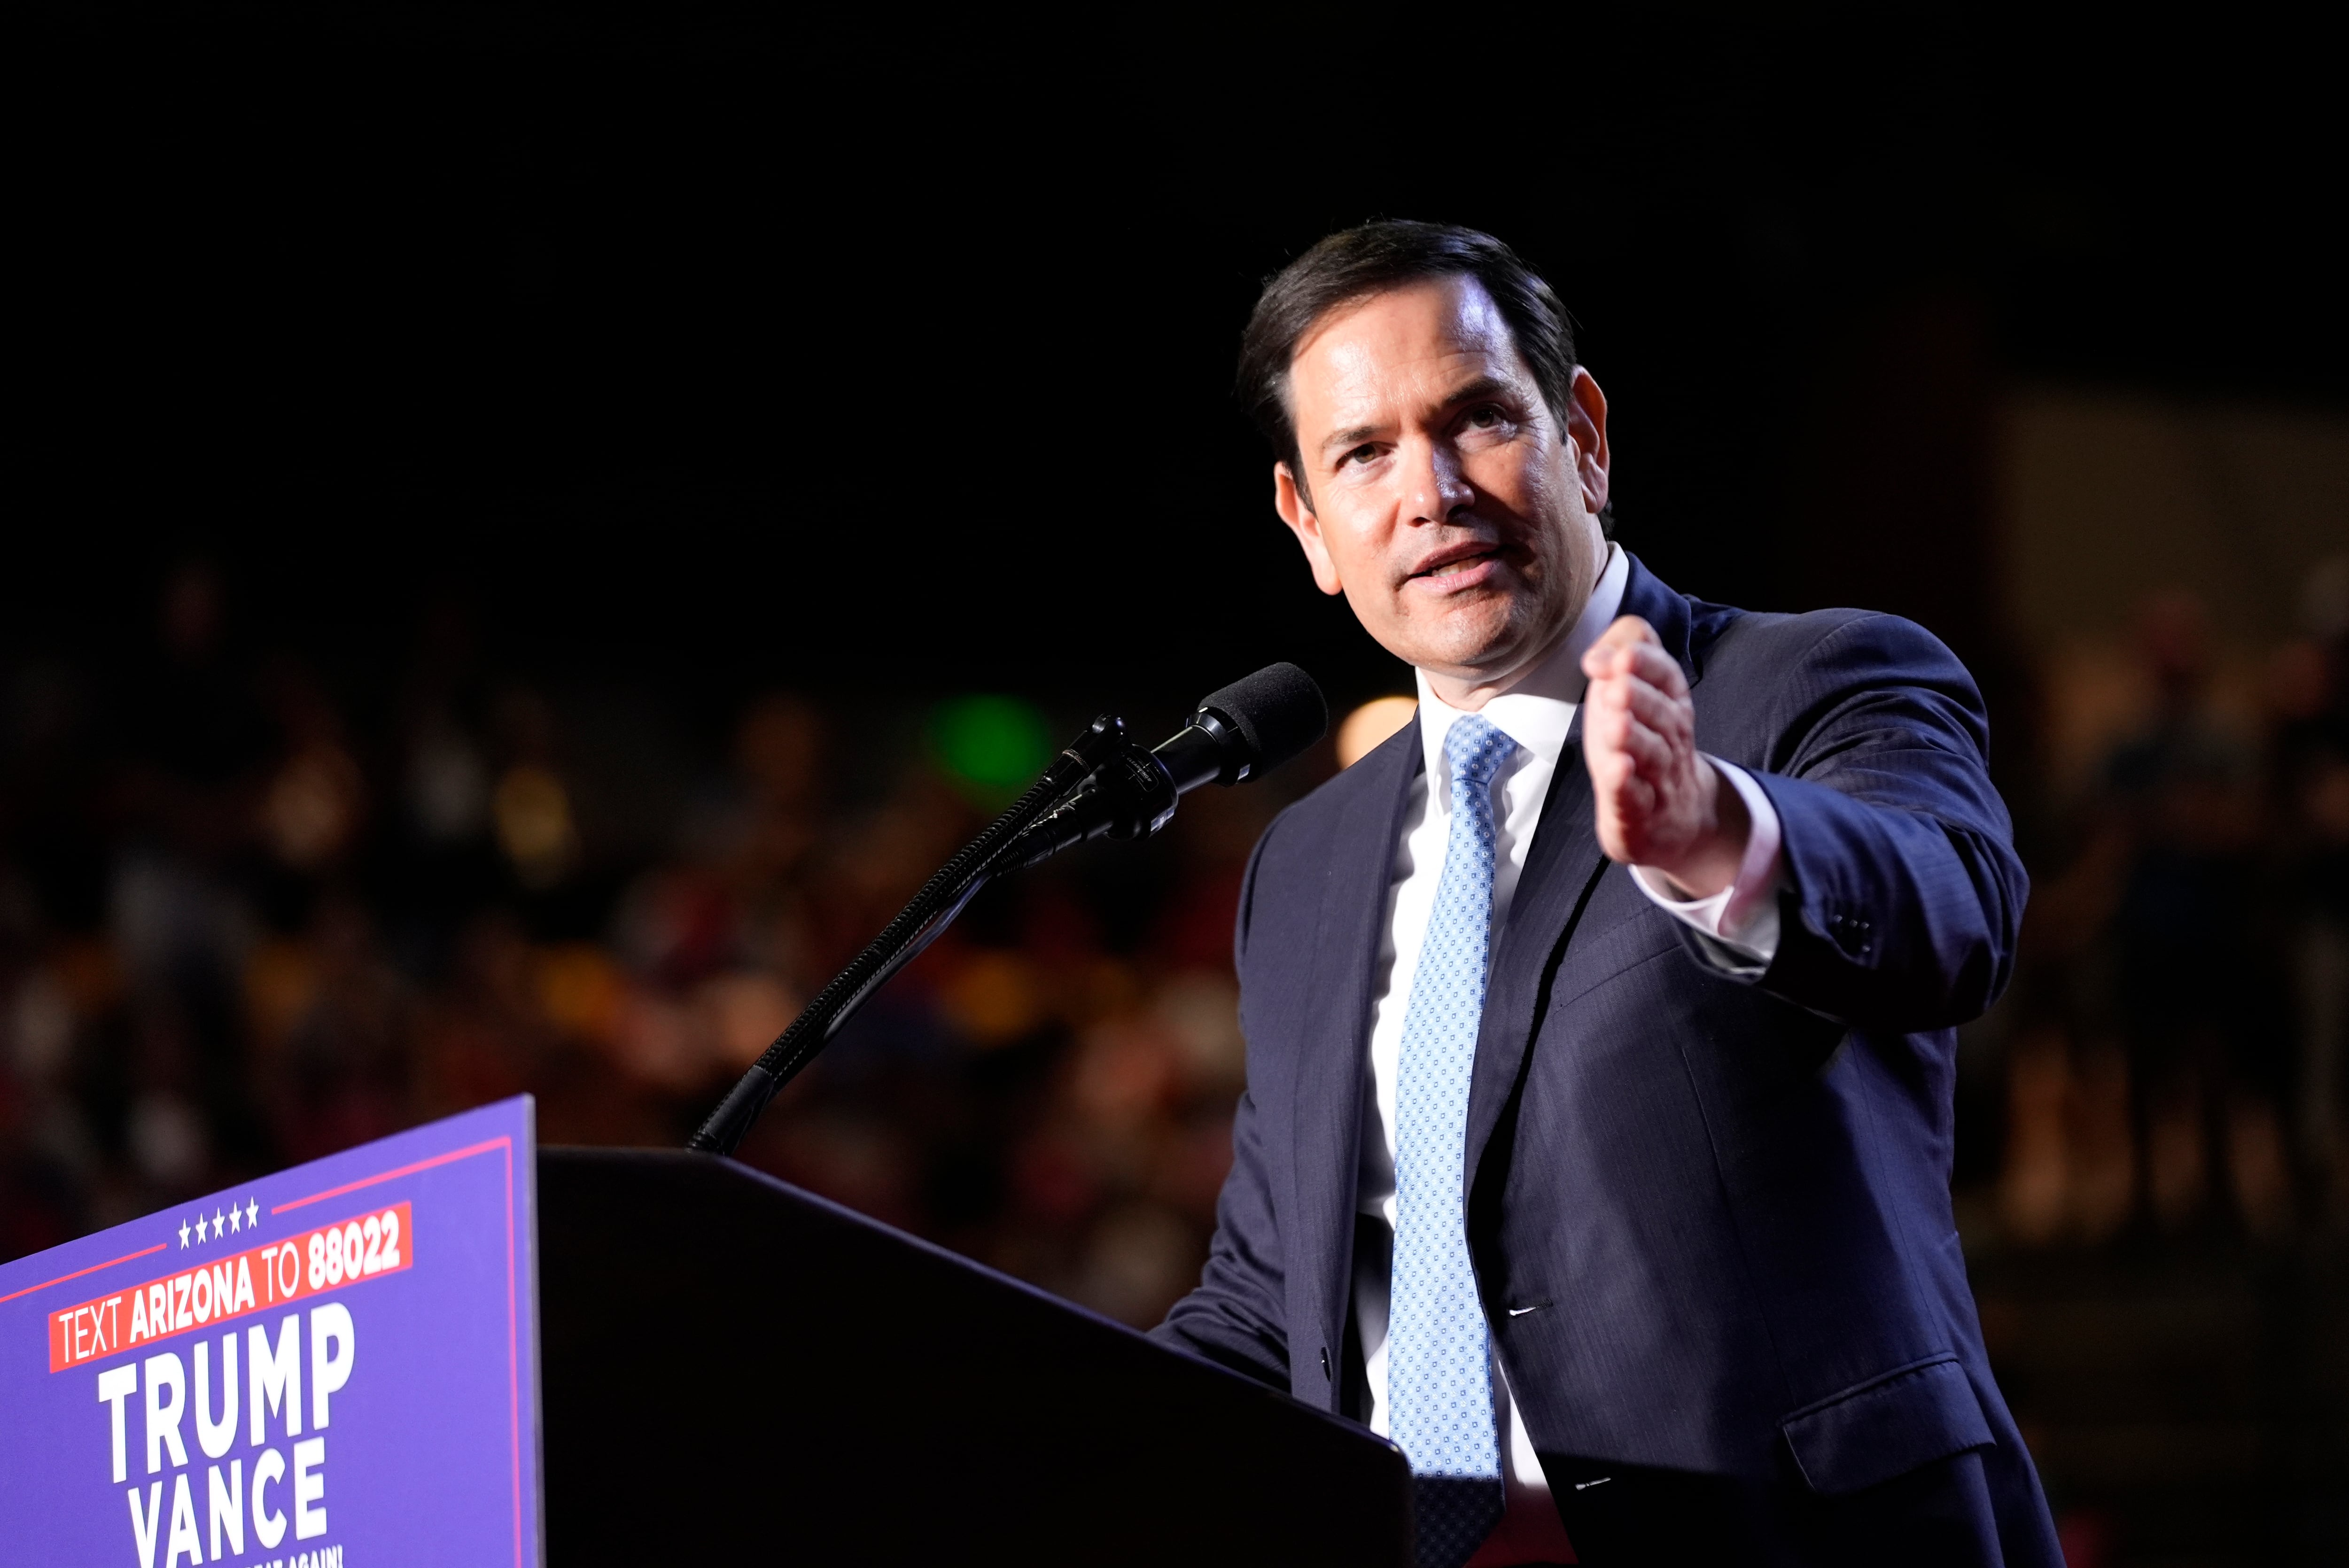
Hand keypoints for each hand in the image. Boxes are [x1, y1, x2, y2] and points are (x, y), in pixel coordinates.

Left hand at [1579, 616, 1748, 897]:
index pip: (1667, 677)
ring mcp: (1657, 779)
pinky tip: (1617, 769)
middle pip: (1661, 714)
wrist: (1674, 819)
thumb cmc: (1642, 744)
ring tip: (1616, 724)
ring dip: (1633, 738)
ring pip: (1650, 755)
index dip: (1647, 662)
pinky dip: (1625, 783)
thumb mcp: (1631, 694)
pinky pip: (1635, 796)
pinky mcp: (1638, 813)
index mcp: (1670, 704)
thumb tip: (1598, 654)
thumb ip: (1621, 656)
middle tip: (1618, 687)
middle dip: (1640, 697)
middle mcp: (1670, 739)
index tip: (1620, 656)